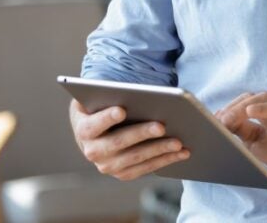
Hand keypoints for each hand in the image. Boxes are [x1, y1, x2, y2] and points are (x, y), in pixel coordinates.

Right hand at [68, 99, 189, 180]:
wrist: (96, 131)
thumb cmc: (102, 107)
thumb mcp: (99, 98)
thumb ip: (109, 94)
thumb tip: (134, 93)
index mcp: (84, 129)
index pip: (93, 124)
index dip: (106, 118)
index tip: (121, 110)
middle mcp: (92, 151)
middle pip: (118, 143)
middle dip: (142, 134)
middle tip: (162, 126)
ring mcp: (107, 166)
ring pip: (136, 158)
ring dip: (159, 150)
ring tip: (178, 141)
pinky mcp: (123, 174)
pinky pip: (146, 168)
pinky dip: (166, 160)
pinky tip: (182, 152)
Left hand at [215, 92, 266, 186]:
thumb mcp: (257, 143)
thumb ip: (242, 132)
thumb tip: (220, 124)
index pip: (249, 102)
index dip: (231, 108)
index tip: (214, 119)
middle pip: (263, 100)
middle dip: (241, 107)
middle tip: (224, 119)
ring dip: (266, 108)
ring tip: (250, 111)